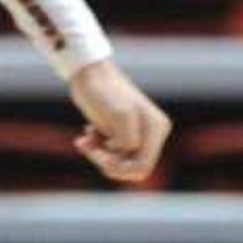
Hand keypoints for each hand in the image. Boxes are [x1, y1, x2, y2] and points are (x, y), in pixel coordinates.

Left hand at [68, 56, 171, 184]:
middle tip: (92, 149)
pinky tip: (86, 135)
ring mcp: (138, 132)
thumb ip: (129, 139)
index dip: (120, 167)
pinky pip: (113, 156)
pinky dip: (97, 150)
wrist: (87, 74)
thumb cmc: (103, 90)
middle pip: (132, 169)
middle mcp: (152, 132)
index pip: (142, 167)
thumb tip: (128, 152)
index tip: (101, 153)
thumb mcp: (120, 114)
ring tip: (86, 139)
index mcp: (156, 127)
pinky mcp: (123, 133)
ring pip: (121, 164)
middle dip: (109, 163)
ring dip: (100, 156)